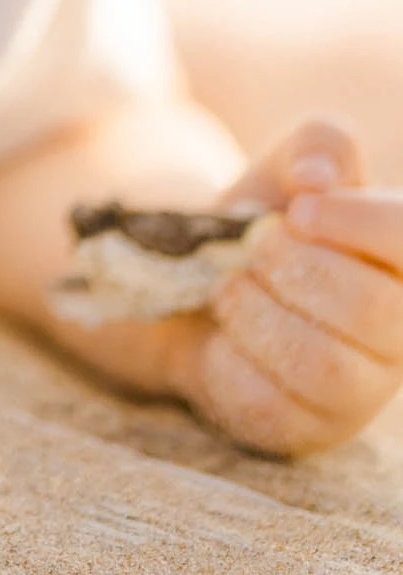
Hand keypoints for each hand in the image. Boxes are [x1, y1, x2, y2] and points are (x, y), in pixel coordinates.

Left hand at [173, 119, 402, 453]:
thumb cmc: (261, 221)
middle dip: (297, 268)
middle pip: (375, 312)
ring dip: (259, 314)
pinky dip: (230, 359)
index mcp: (401, 267)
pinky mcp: (300, 428)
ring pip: (325, 367)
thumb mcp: (287, 165)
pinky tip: (221, 332)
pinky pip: (272, 406)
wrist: (193, 280)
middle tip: (253, 247)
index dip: (363, 224)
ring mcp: (354, 393)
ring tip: (228, 286)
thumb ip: (317, 146)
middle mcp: (395, 336)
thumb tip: (317, 181)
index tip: (297, 209)